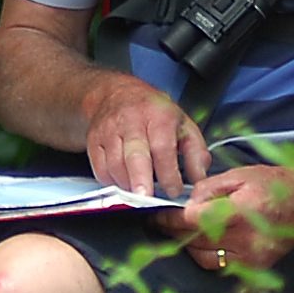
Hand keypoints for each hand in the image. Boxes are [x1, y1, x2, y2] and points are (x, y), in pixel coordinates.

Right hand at [79, 72, 210, 196]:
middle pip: (134, 154)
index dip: (168, 172)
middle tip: (146, 199)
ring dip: (128, 185)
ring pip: (115, 164)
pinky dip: (112, 182)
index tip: (174, 190)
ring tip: (140, 195)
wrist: (115, 94)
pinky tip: (124, 185)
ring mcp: (108, 130)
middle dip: (141, 180)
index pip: (163, 147)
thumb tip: (200, 179)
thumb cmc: (152, 113)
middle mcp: (131, 120)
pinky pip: (100, 168)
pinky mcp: (93, 141)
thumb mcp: (182, 124)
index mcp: (157, 115)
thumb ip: (195, 153)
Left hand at [164, 164, 293, 272]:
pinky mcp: (256, 267)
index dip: (167, 220)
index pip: (190, 221)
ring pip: (204, 258)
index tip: (154, 216)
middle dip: (174, 232)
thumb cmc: (276, 184)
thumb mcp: (240, 175)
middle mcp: (243, 240)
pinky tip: (205, 242)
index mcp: (238, 213)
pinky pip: (221, 266)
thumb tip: (186, 204)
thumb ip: (209, 189)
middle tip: (162, 223)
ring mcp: (251, 258)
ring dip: (189, 246)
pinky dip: (208, 255)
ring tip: (183, 231)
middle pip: (193, 242)